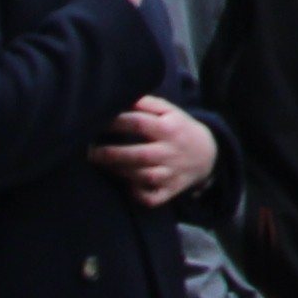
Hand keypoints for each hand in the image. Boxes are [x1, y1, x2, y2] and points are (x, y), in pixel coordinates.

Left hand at [91, 94, 217, 207]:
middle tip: (90, 152)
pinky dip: (137, 195)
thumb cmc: (178, 128)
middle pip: (139, 155)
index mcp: (169, 129)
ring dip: (119, 172)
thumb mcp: (169, 111)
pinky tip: (126, 185)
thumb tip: (121, 98)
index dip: (115, 122)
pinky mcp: (170, 191)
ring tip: (101, 164)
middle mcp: (171, 152)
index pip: (139, 123)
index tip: (97, 122)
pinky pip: (151, 198)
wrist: (207, 154)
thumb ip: (146, 103)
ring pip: (143, 177)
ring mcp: (171, 174)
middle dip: (111, 154)